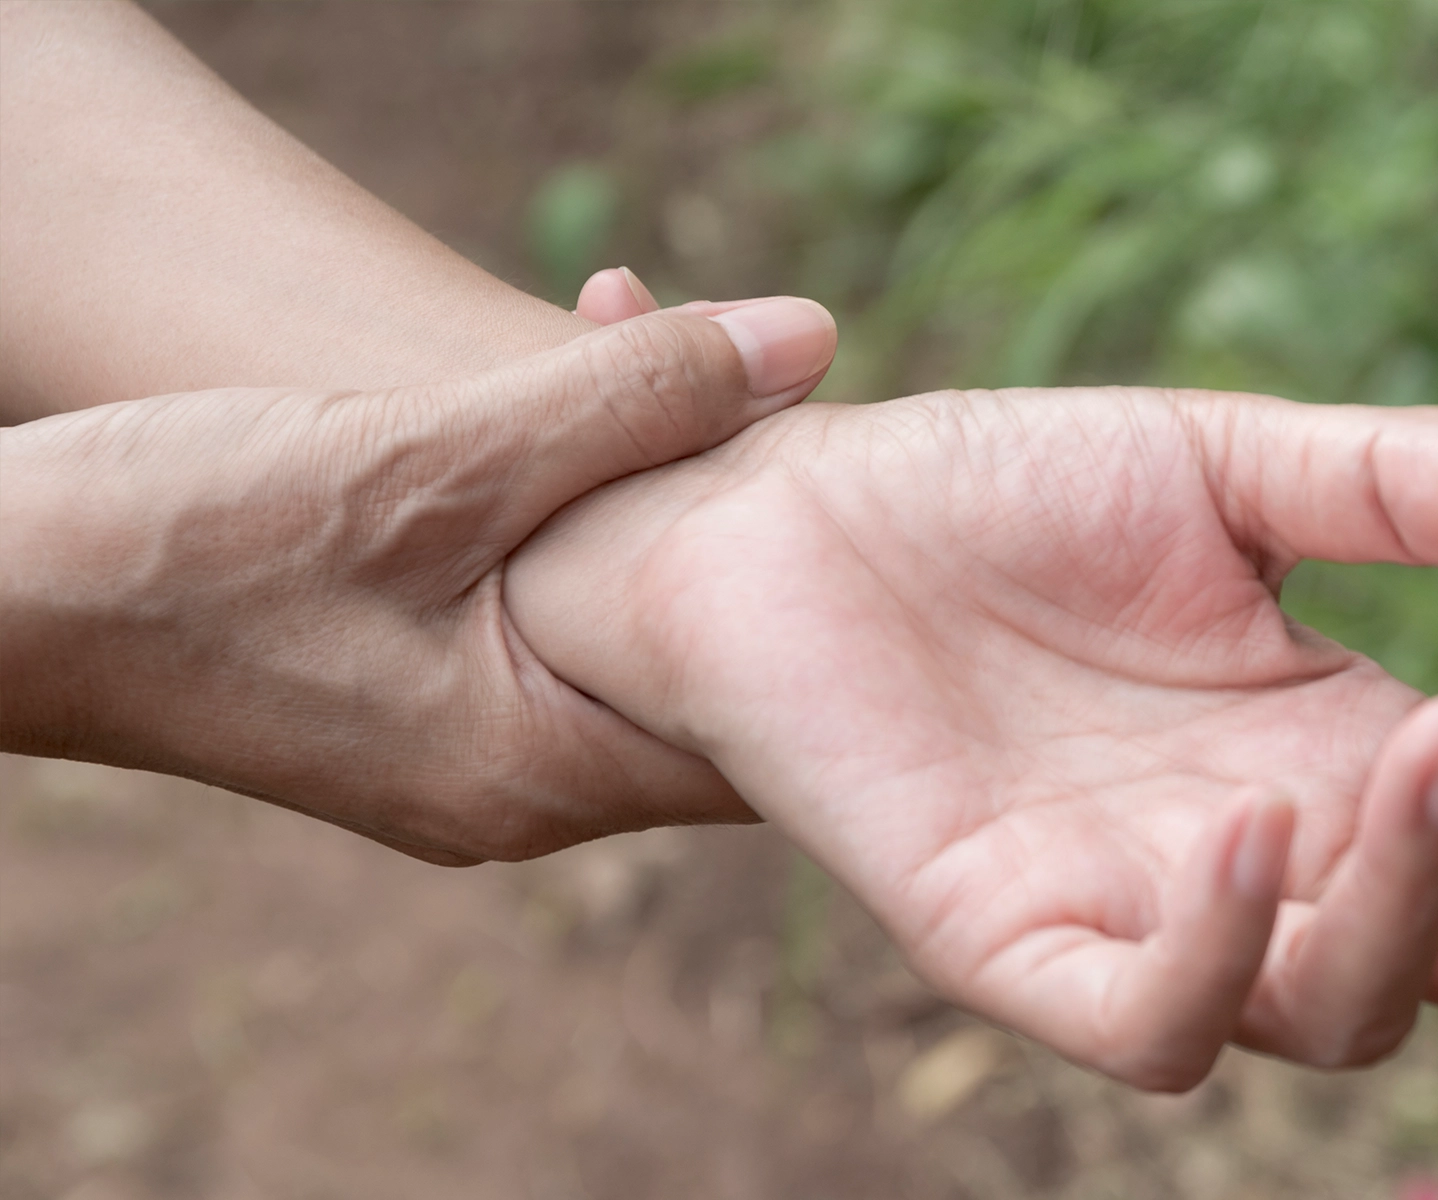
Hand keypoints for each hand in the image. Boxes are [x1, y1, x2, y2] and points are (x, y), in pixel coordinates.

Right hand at [0, 297, 836, 863]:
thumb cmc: (183, 542)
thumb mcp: (429, 455)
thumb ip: (626, 402)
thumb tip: (806, 339)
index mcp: (538, 769)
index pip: (765, 726)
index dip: (832, 600)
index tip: (863, 474)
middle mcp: (517, 790)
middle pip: (700, 664)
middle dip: (734, 505)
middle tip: (753, 372)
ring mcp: (464, 753)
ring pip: (619, 617)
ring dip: (643, 480)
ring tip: (639, 331)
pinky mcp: (418, 701)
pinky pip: (543, 606)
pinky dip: (571, 503)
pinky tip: (566, 386)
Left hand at [505, 389, 1437, 1086]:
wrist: (781, 512)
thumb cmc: (995, 495)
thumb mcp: (1218, 463)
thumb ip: (1393, 484)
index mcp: (1332, 757)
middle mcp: (1261, 863)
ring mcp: (1135, 916)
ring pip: (1337, 1011)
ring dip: (1419, 899)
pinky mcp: (1003, 941)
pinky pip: (1141, 1026)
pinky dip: (1215, 955)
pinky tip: (1248, 820)